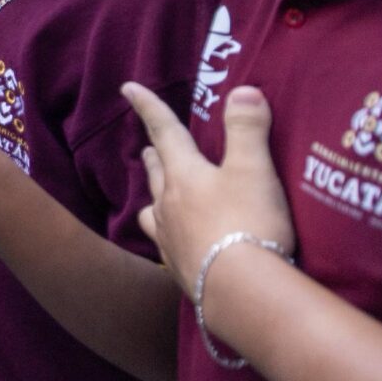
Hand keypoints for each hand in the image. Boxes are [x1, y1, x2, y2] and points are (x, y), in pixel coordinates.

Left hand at [124, 82, 295, 296]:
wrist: (240, 291)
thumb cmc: (248, 222)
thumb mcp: (254, 169)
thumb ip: (247, 128)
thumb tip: (242, 90)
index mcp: (184, 174)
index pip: (164, 131)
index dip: (147, 106)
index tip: (127, 88)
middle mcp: (167, 204)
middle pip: (156, 171)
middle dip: (154, 155)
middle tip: (150, 148)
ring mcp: (169, 238)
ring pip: (153, 208)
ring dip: (156, 195)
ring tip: (159, 194)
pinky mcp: (178, 267)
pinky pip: (164, 243)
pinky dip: (166, 233)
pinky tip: (174, 241)